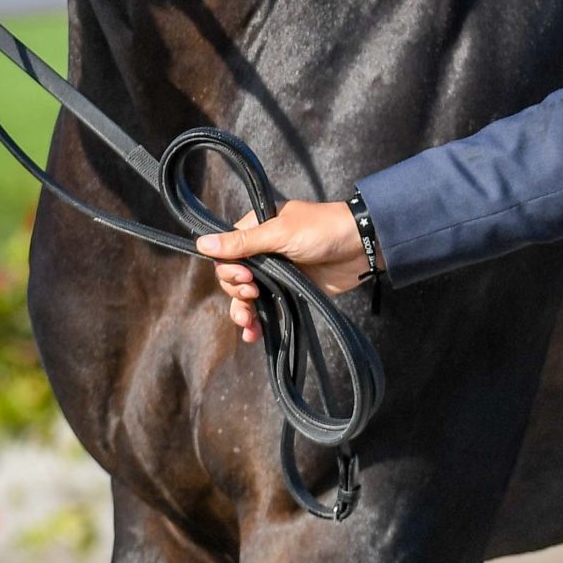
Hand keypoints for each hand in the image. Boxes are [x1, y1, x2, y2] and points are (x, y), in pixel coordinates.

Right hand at [193, 199, 368, 342]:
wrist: (361, 247)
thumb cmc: (322, 230)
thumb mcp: (280, 233)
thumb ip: (243, 243)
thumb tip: (201, 243)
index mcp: (257, 229)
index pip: (226, 251)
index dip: (229, 268)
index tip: (245, 276)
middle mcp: (263, 250)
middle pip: (233, 276)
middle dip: (236, 290)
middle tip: (254, 293)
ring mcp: (276, 273)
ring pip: (246, 296)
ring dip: (242, 310)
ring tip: (249, 323)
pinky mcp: (289, 291)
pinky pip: (265, 309)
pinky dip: (257, 322)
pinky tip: (253, 334)